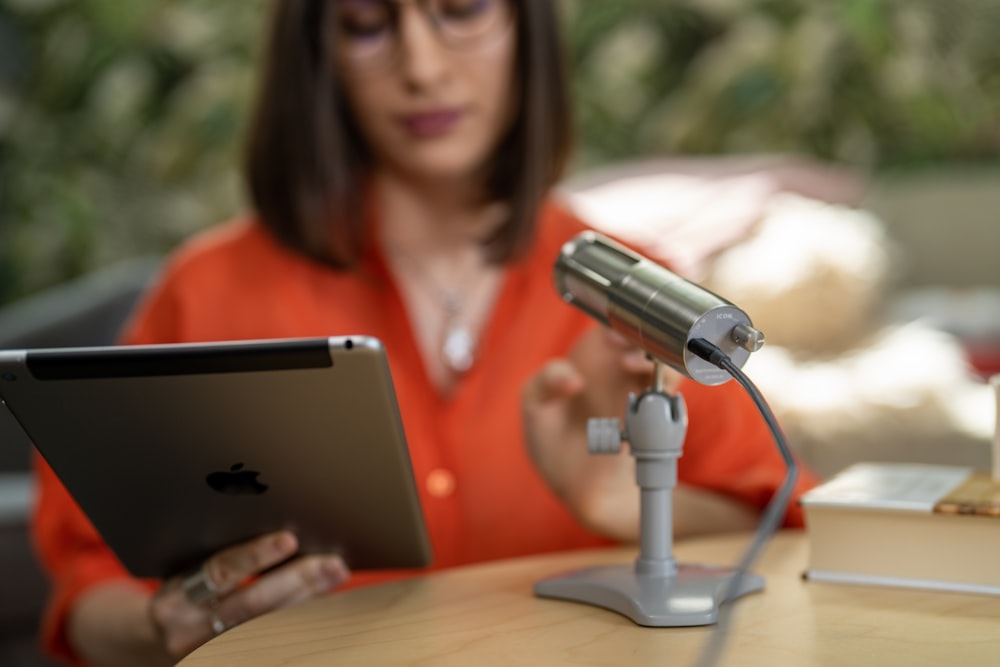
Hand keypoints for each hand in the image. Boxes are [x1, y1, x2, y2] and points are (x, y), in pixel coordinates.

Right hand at [150, 530, 349, 658]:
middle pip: (252, 605)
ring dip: (308, 600)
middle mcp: (187, 631)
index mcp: (174, 599)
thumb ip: (221, 561)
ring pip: (267, 626)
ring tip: (335, 576)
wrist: (152, 642)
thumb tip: (282, 534)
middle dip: (297, 580)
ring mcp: (206, 655)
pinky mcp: (223, 662)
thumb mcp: (186, 572)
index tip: (289, 539)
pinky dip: (300, 620)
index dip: (255, 555)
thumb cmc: (181, 595)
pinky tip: (323, 603)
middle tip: (332, 562)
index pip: (219, 571)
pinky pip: (272, 643)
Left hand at [522, 326, 680, 540]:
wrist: (581, 489)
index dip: (615, 317)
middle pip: (643, 331)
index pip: (612, 322)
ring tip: (633, 367)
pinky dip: (670, 380)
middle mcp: (621, 367)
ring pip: (663, 354)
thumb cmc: (555, 443)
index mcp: (594, 356)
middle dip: (640, 329)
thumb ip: (545, 381)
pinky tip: (654, 386)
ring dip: (655, 353)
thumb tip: (575, 378)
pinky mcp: (657, 414)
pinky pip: (673, 388)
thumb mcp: (536, 407)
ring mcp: (641, 389)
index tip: (608, 336)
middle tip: (623, 344)